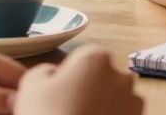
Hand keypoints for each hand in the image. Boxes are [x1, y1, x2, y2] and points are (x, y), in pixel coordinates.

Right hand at [14, 45, 142, 114]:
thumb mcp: (31, 87)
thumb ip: (45, 70)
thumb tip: (53, 73)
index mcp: (94, 58)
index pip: (82, 57)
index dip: (68, 75)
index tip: (58, 92)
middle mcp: (120, 74)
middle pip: (102, 76)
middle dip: (88, 88)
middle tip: (68, 109)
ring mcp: (134, 101)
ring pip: (115, 97)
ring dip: (101, 105)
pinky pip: (123, 114)